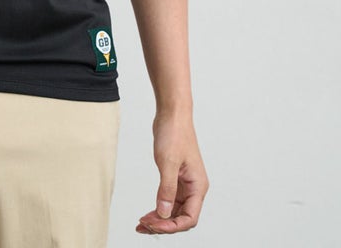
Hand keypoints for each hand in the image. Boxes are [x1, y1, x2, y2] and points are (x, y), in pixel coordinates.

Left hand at [137, 110, 207, 234]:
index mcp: (198, 186)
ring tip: (141, 224)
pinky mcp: (175, 177)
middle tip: (143, 226)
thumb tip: (164, 213)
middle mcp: (194, 187)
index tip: (154, 225)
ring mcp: (184, 183)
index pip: (189, 218)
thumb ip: (166, 189)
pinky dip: (158, 207)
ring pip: (174, 210)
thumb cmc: (174, 133)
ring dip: (160, 219)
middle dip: (163, 225)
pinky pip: (168, 199)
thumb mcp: (168, 162)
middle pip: (181, 217)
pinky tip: (147, 212)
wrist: (171, 113)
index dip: (172, 226)